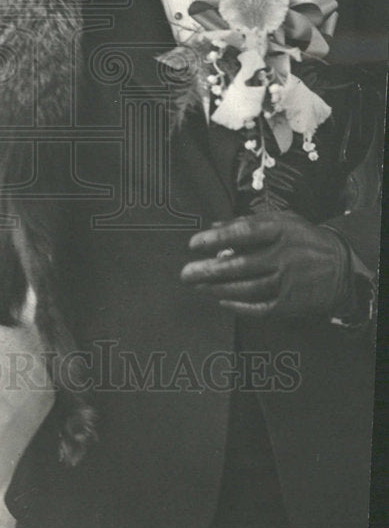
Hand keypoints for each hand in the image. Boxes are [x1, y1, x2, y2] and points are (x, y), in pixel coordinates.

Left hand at [180, 211, 350, 317]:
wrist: (341, 267)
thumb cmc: (303, 239)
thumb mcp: (281, 220)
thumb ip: (246, 222)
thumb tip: (212, 227)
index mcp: (281, 230)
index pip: (244, 233)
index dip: (217, 239)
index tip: (193, 244)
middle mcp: (284, 256)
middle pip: (241, 265)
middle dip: (209, 270)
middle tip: (185, 273)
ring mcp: (288, 282)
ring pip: (247, 288)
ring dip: (218, 289)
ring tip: (198, 287)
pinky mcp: (291, 303)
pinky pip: (260, 307)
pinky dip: (239, 306)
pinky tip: (222, 301)